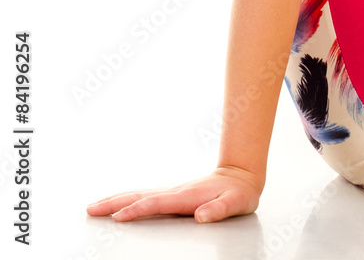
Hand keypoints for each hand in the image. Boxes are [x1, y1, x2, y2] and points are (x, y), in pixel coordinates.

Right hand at [85, 165, 262, 222]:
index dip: (137, 210)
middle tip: (91, 209)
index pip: (156, 203)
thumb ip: (219, 210)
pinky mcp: (172, 195)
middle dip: (114, 203)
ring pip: (139, 194)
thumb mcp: (235, 203)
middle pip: (139, 196)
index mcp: (186, 196)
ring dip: (116, 200)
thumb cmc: (239, 192)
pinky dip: (127, 200)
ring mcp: (172, 192)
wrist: (242, 175)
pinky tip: (118, 205)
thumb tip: (202, 215)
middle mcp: (175, 192)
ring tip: (94, 207)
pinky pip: (145, 197)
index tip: (118, 217)